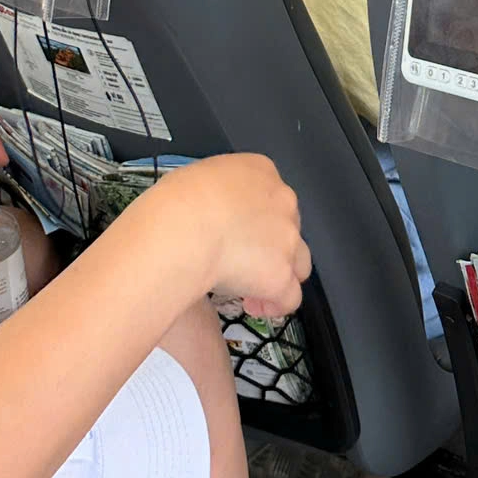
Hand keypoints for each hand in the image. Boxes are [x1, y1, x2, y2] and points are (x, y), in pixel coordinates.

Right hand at [148, 155, 309, 317]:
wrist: (186, 226)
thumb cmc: (179, 200)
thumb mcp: (199, 178)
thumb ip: (217, 191)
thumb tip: (209, 211)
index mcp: (261, 171)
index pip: (271, 195)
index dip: (255, 218)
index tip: (236, 232)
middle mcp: (283, 202)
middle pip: (287, 228)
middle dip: (268, 245)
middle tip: (240, 259)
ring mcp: (286, 240)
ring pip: (298, 262)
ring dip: (279, 273)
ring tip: (251, 287)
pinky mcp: (281, 276)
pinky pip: (290, 297)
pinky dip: (275, 304)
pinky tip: (253, 306)